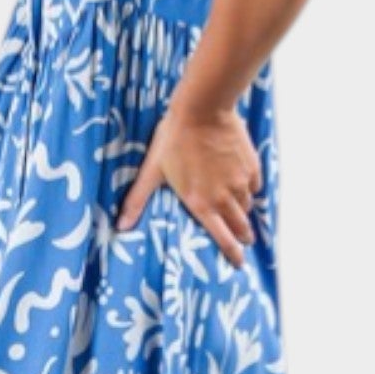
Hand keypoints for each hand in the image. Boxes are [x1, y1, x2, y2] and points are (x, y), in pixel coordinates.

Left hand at [114, 102, 262, 267]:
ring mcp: (241, 182)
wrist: (203, 110)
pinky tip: (243, 184)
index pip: (223, 239)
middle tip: (244, 240)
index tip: (239, 263)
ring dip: (244, 212)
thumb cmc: (174, 139)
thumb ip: (138, 200)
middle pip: (241, 226)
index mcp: (201, 204)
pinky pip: (254, 186)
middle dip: (243, 236)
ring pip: (247, 206)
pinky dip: (250, 188)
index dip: (232, 254)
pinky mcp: (251, 166)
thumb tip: (120, 226)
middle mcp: (224, 198)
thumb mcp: (152, 171)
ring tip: (241, 212)